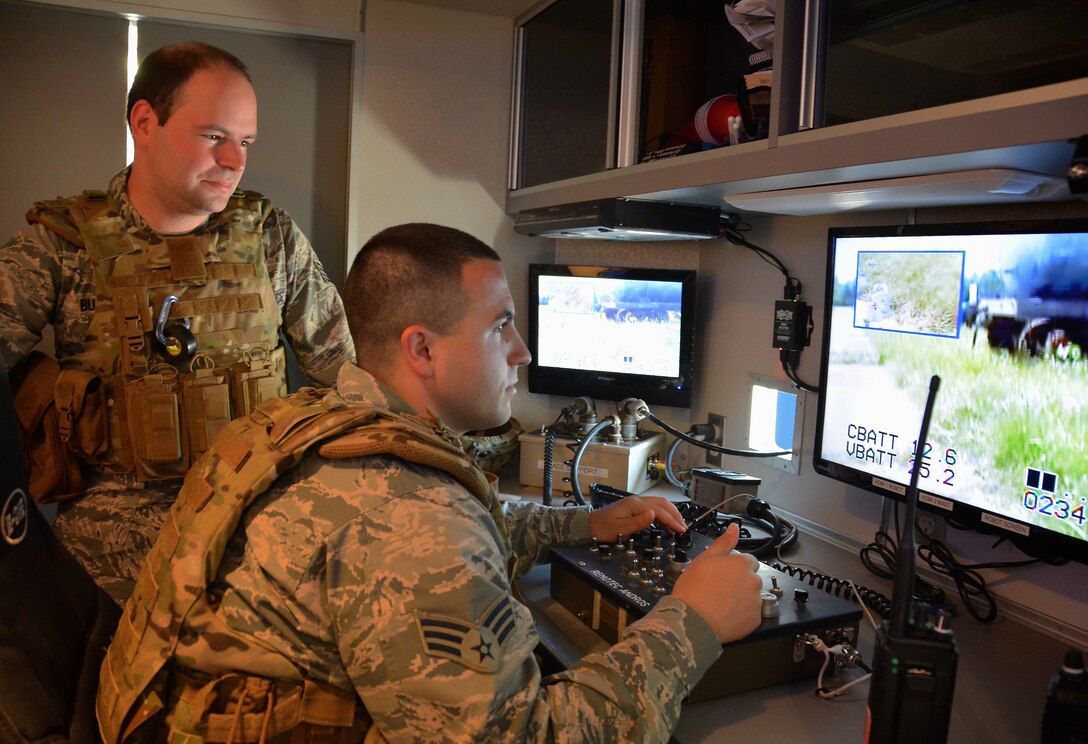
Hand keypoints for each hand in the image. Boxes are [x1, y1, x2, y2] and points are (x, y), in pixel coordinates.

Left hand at [589, 495, 686, 540]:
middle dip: (675, 514)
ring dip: (671, 513)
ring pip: (659, 504)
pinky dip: (663, 515)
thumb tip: (654, 514)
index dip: (671, 520)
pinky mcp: (635, 507)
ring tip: (678, 526)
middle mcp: (637, 501)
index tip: (681, 530)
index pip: (659, 511)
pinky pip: (654, 508)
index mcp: (634, 505)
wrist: (589, 525)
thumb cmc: (603, 529)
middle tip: (683, 527)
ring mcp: (636, 503)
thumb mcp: (620, 529)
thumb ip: (638, 522)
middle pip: (662, 503)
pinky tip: (666, 525)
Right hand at [670, 524, 762, 643]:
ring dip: (741, 598)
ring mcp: (756, 601)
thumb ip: (723, 542)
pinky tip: (726, 614)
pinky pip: (751, 614)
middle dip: (740, 582)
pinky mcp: (755, 620)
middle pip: (751, 578)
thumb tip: (734, 528)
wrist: (691, 620)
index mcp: (742, 563)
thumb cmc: (693, 589)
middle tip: (720, 590)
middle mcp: (753, 580)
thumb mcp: (704, 559)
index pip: (747, 561)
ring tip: (721, 603)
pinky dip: (742, 615)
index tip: (723, 575)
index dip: (734, 568)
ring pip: (752, 596)